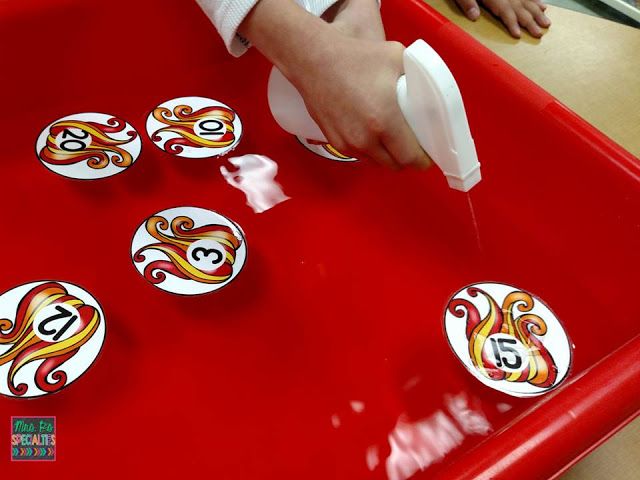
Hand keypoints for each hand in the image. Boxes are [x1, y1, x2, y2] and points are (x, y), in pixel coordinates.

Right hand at [240, 0, 430, 169]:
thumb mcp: (396, 58)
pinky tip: (372, 134)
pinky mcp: (335, 142)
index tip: (427, 155)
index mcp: (385, 121)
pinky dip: (369, 150)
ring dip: (387, 156)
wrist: (314, 61)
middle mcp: (366, 138)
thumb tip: (427, 90)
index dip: (423, 159)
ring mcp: (348, 143)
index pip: (410, 157)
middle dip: (406, 159)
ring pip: (377, 162)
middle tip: (412, 146)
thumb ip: (416, 78)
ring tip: (392, 139)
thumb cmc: (354, 58)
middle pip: (395, 165)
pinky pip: (359, 155)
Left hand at [456, 0, 550, 37]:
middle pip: (520, 8)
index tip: (517, 35)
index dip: (511, 23)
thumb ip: (467, 2)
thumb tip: (473, 16)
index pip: (505, 11)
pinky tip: (542, 6)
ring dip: (537, 12)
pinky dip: (535, 1)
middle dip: (530, 21)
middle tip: (539, 34)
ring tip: (547, 23)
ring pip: (527, 1)